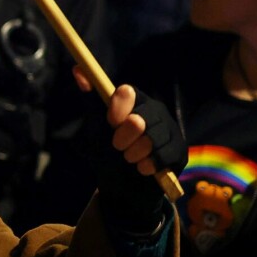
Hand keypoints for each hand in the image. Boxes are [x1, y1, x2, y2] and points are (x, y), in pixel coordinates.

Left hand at [74, 70, 186, 233]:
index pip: (129, 93)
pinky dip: (149, 165)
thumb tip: (77, 69)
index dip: (119, 107)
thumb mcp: (96, 127)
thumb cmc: (108, 152)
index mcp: (134, 101)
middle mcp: (155, 111)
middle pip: (141, 117)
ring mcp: (170, 130)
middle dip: (125, 137)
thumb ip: (91, 99)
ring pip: (153, 138)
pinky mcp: (179, 150)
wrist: (123, 187)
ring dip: (135, 154)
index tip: (111, 122)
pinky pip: (165, 155)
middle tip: (118, 146)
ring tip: (129, 159)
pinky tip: (142, 169)